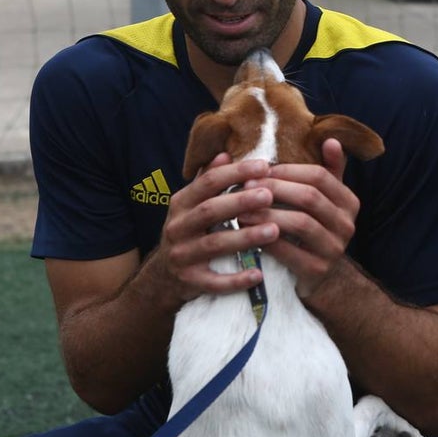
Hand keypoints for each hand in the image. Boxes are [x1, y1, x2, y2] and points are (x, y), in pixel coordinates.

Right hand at [142, 155, 278, 305]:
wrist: (163, 276)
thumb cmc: (190, 232)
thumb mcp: (192, 205)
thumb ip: (208, 180)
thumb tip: (225, 154)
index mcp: (181, 203)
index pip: (208, 182)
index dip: (235, 173)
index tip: (265, 166)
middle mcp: (177, 227)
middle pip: (210, 211)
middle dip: (240, 202)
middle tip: (269, 195)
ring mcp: (182, 256)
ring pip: (214, 245)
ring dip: (245, 237)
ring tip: (274, 230)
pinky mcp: (189, 282)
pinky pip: (214, 282)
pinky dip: (236, 280)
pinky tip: (259, 274)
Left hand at [238, 138, 357, 297]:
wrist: (318, 275)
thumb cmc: (313, 228)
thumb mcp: (323, 199)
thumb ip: (328, 170)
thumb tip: (331, 140)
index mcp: (349, 202)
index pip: (319, 176)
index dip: (288, 170)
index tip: (260, 169)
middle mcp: (347, 225)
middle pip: (310, 197)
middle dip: (275, 189)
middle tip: (246, 185)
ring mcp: (335, 249)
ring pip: (300, 222)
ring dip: (268, 213)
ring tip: (242, 208)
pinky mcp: (317, 270)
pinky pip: (289, 251)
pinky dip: (266, 238)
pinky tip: (248, 232)